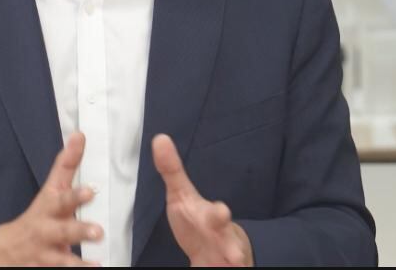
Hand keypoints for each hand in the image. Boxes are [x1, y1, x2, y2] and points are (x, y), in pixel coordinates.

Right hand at [0, 132, 103, 266]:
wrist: (5, 251)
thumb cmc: (38, 216)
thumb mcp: (50, 190)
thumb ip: (66, 165)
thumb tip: (79, 135)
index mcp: (49, 208)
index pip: (62, 199)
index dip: (75, 196)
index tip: (91, 191)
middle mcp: (46, 231)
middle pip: (62, 231)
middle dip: (78, 231)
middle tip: (98, 231)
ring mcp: (44, 254)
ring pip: (60, 260)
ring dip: (77, 263)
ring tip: (97, 265)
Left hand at [153, 134, 252, 266]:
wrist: (215, 251)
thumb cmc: (196, 221)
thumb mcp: (182, 196)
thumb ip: (172, 171)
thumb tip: (160, 138)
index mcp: (212, 217)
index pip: (216, 216)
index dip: (219, 214)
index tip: (222, 211)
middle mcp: (222, 235)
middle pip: (229, 237)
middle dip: (229, 237)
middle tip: (229, 232)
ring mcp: (225, 252)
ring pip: (234, 254)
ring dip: (234, 255)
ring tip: (236, 259)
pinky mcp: (223, 265)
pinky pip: (225, 266)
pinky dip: (228, 266)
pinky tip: (231, 266)